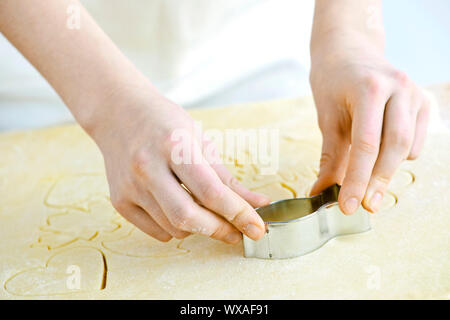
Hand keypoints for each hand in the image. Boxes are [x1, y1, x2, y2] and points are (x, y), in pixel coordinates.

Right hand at [89, 84, 268, 242]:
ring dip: (199, 229)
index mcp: (174, 145)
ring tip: (208, 213)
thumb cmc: (165, 123)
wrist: (119, 113)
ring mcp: (130, 186)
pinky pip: (156, 231)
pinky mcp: (119, 201)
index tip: (257, 228)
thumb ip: (227, 177)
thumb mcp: (200, 140)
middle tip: (237, 232)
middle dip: (220, 230)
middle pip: (188, 216)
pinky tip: (181, 211)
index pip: (211, 191)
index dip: (239, 214)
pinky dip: (176, 228)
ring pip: (174, 228)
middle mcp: (148, 167)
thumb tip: (258, 203)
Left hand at [309, 33, 429, 213]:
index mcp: (370, 88)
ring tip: (368, 183)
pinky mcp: (423, 102)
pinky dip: (400, 156)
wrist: (349, 51)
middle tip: (364, 206)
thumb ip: (330, 157)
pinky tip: (382, 156)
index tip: (349, 206)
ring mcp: (415, 93)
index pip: (365, 144)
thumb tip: (321, 193)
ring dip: (388, 170)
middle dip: (378, 181)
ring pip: (408, 146)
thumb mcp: (327, 117)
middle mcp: (399, 88)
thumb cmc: (333, 82)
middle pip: (394, 147)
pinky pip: (417, 141)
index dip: (357, 180)